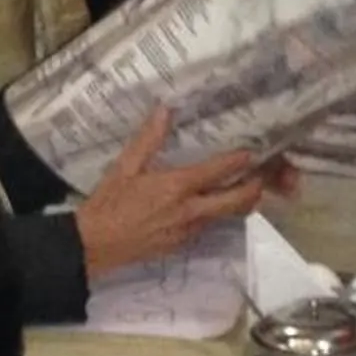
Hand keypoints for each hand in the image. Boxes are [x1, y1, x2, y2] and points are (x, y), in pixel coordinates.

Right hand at [75, 109, 265, 276]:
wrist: (94, 245)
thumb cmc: (108, 203)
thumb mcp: (124, 167)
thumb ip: (148, 139)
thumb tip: (165, 109)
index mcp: (177, 187)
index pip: (219, 171)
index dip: (240, 160)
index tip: (254, 150)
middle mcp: (190, 210)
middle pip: (236, 201)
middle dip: (254, 188)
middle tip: (261, 174)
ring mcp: (188, 230)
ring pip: (225, 216)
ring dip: (239, 202)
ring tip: (244, 187)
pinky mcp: (182, 244)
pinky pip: (208, 226)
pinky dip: (217, 214)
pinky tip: (211, 204)